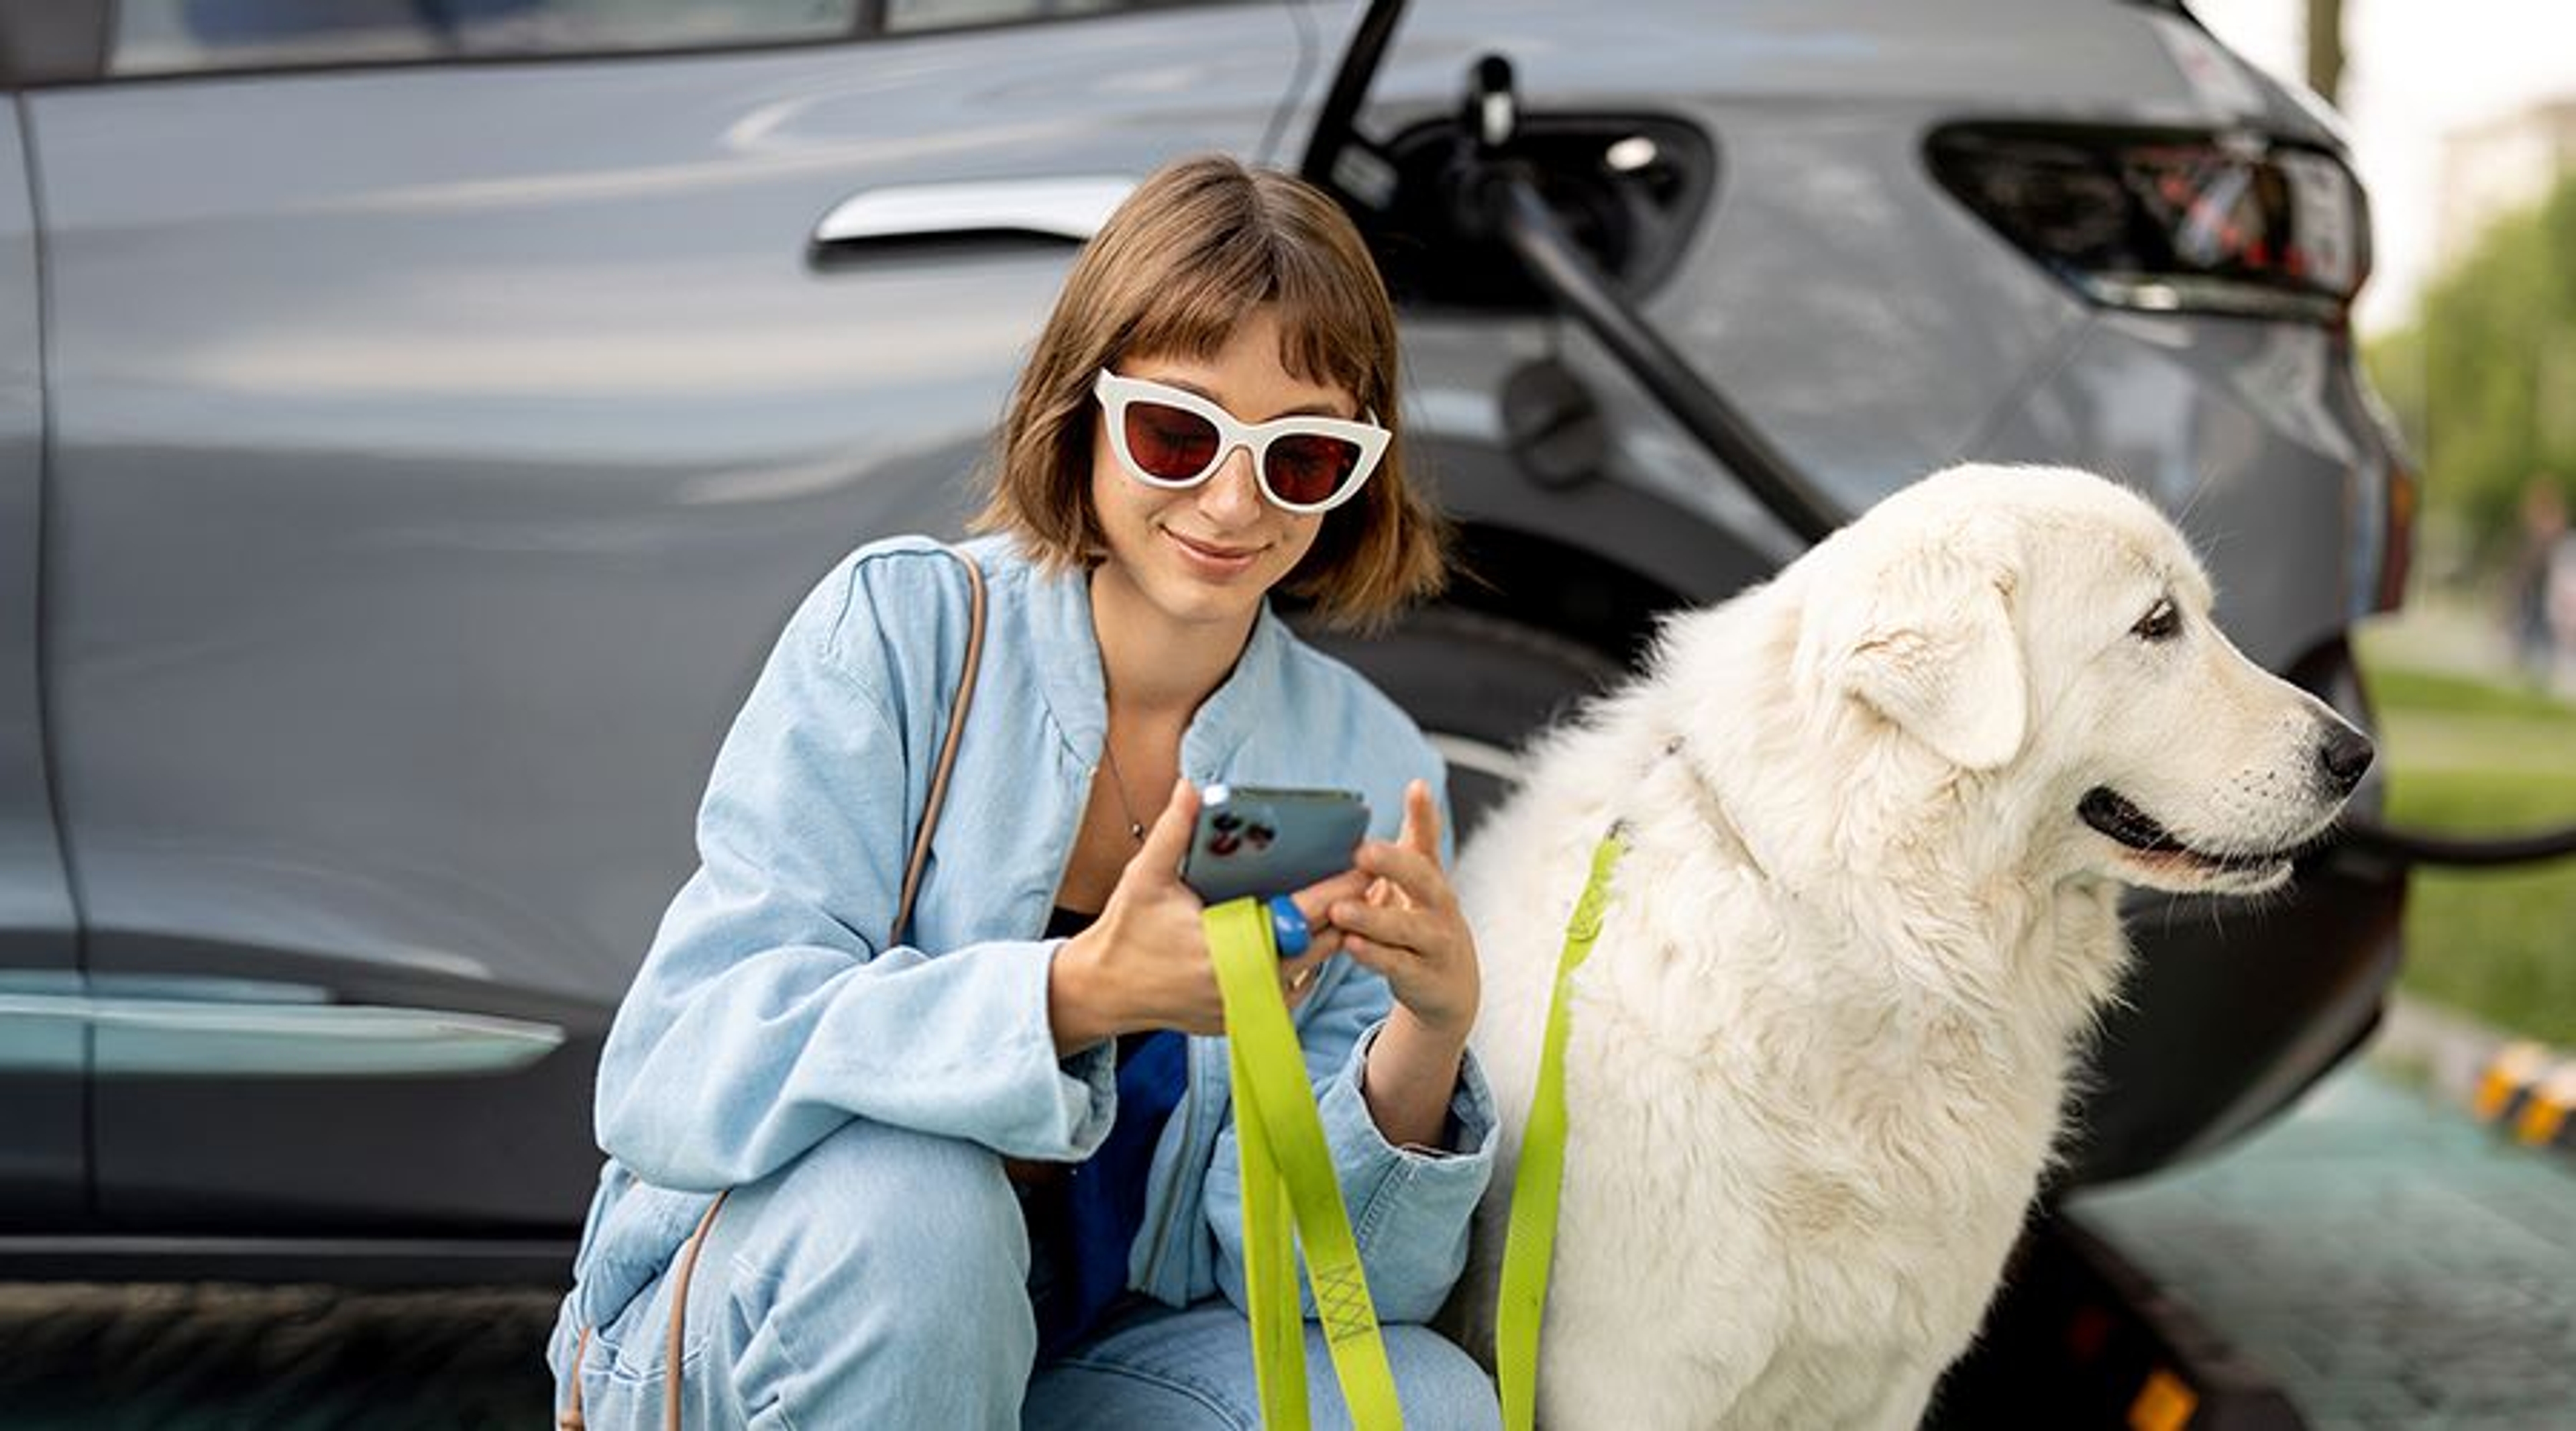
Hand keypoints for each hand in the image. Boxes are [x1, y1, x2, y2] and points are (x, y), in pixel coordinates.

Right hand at [1051, 779, 1367, 1049]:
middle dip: (1350, 908)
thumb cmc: (1127, 931)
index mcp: (1228, 948)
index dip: (1339, 888)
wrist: (1106, 991)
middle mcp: (1245, 983)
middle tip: (1376, 873)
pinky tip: (1324, 931)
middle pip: (1321, 944)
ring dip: (1335, 934)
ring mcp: (1249, 1005)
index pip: (1301, 915)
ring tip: (1360, 897)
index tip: (1366, 862)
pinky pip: (1295, 986)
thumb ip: (1173, 832)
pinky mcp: (1247, 1017)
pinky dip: (1310, 960)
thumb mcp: (1146, 878)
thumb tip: (1191, 786)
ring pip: (1313, 968)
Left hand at [1331, 779, 1478, 1044]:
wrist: (1449, 984)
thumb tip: (1417, 784)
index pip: (1429, 840)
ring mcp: (1434, 942)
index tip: (1416, 788)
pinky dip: (1374, 956)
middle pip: (1422, 880)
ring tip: (1340, 910)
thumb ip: (1416, 836)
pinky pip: (1396, 964)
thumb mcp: (1420, 878)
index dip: (1424, 814)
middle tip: (1364, 851)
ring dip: (1372, 918)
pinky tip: (1350, 945)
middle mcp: (1439, 906)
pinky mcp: (1423, 976)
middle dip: (1395, 864)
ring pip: (1406, 928)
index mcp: (1430, 876)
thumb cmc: (1423, 920)